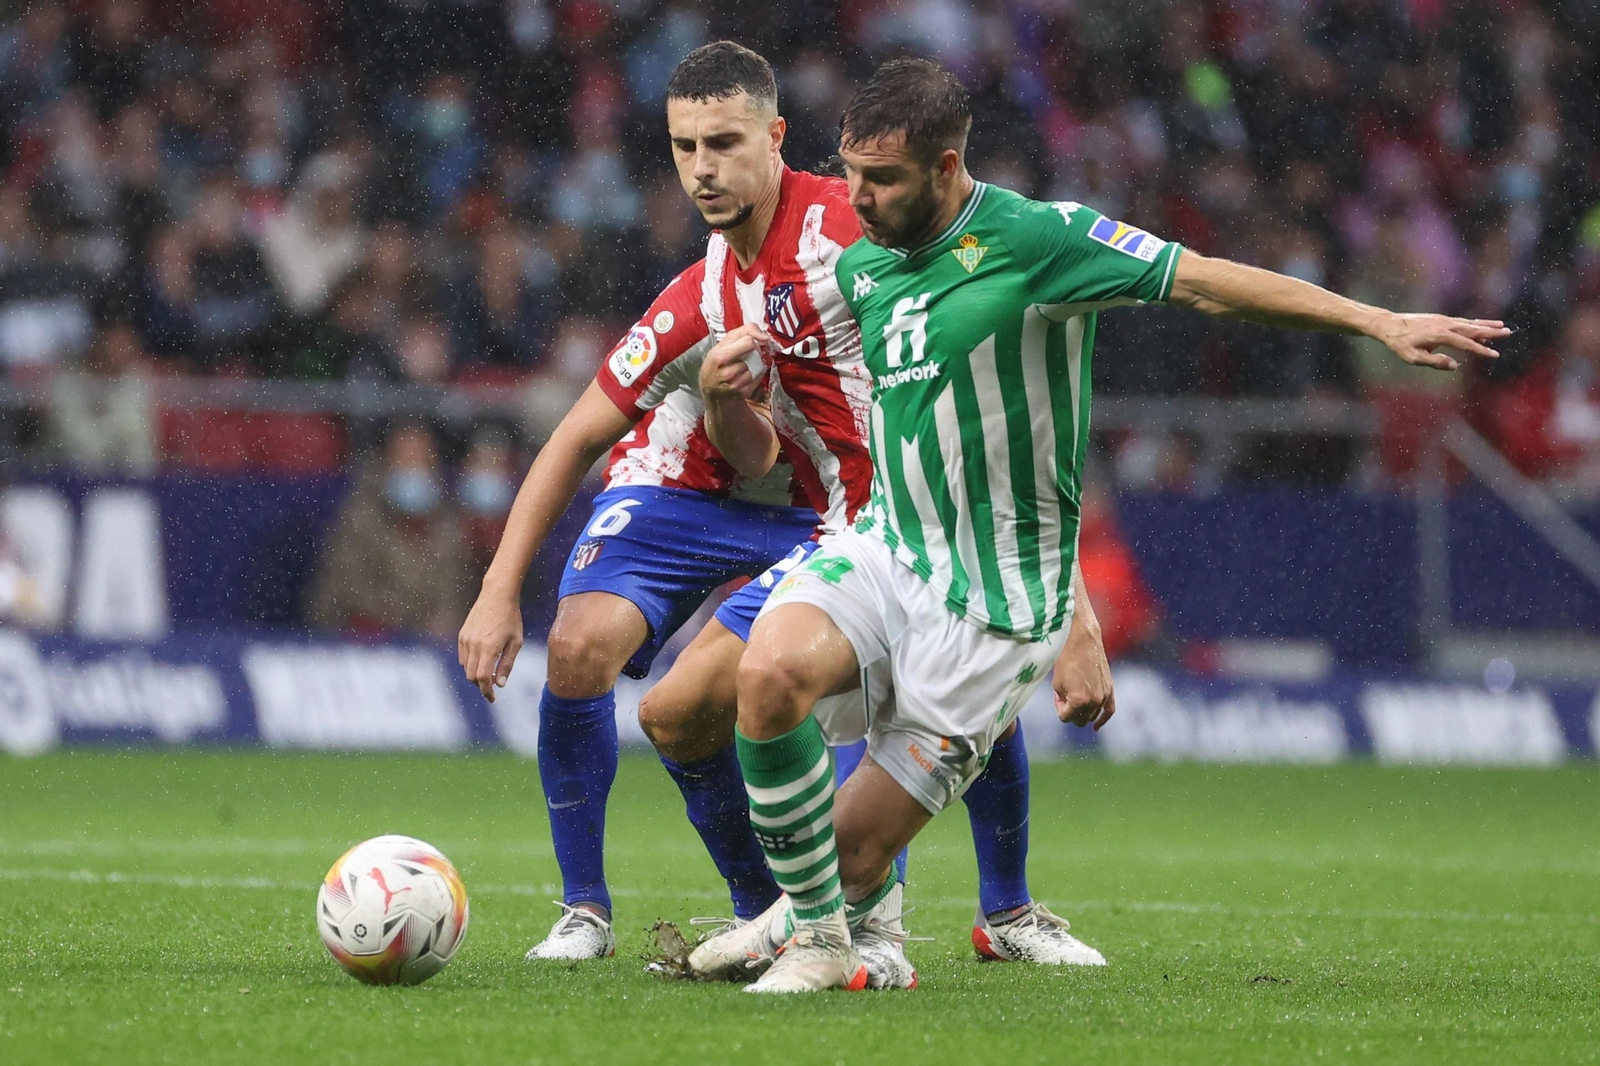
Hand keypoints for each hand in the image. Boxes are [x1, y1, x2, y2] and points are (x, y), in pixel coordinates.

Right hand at [458, 588, 523, 702]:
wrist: (497, 595)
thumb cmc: (511, 618)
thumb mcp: (516, 642)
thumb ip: (507, 664)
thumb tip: (500, 684)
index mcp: (489, 648)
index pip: (483, 678)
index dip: (487, 691)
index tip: (492, 698)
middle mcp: (474, 645)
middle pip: (472, 676)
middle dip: (481, 685)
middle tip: (493, 686)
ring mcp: (465, 640)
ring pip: (466, 668)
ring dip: (476, 675)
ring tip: (489, 672)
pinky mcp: (462, 635)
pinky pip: (463, 657)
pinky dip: (470, 664)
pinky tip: (482, 660)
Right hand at [699, 323, 770, 401]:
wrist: (710, 391)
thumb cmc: (716, 363)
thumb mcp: (723, 343)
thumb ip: (745, 332)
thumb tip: (765, 336)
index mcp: (721, 356)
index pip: (749, 342)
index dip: (752, 340)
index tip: (750, 342)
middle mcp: (728, 372)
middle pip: (756, 354)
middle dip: (755, 352)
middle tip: (748, 353)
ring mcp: (737, 384)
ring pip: (759, 366)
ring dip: (757, 363)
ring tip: (747, 363)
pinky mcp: (744, 393)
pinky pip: (759, 377)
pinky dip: (757, 373)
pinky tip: (748, 372)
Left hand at [1053, 617, 1114, 729]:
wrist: (1082, 641)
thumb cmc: (1066, 660)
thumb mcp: (1057, 683)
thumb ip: (1062, 701)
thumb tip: (1068, 709)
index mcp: (1079, 701)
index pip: (1065, 717)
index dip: (1059, 707)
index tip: (1057, 694)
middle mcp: (1094, 701)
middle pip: (1079, 720)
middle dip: (1070, 711)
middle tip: (1065, 695)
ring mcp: (1104, 696)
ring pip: (1092, 716)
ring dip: (1082, 710)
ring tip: (1076, 695)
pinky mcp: (1110, 689)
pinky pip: (1109, 711)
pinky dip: (1103, 719)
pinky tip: (1097, 726)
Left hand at [1372, 313, 1510, 370]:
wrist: (1389, 324)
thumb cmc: (1399, 343)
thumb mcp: (1413, 357)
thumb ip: (1435, 362)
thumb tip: (1455, 365)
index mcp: (1440, 335)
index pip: (1465, 344)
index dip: (1480, 349)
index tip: (1494, 354)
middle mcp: (1445, 325)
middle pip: (1472, 329)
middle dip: (1490, 332)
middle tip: (1508, 332)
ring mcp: (1443, 320)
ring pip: (1468, 323)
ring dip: (1485, 325)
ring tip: (1501, 326)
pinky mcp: (1440, 319)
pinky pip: (1461, 322)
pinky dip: (1473, 324)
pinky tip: (1480, 326)